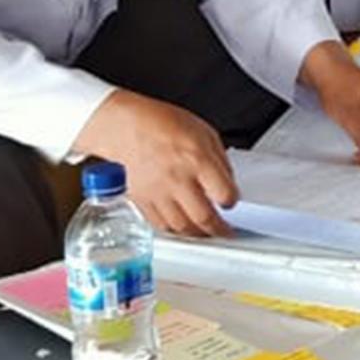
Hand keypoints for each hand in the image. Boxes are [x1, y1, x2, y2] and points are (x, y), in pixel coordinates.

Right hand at [74, 89, 236, 236]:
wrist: (127, 127)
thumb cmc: (164, 125)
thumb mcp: (205, 133)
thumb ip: (220, 161)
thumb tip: (229, 184)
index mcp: (197, 159)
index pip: (224, 194)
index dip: (232, 201)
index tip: (231, 202)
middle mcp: (178, 178)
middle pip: (203, 217)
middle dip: (219, 230)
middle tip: (225, 231)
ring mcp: (158, 192)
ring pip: (182, 227)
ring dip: (197, 234)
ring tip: (206, 231)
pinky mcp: (142, 200)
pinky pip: (161, 225)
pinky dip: (175, 230)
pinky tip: (183, 226)